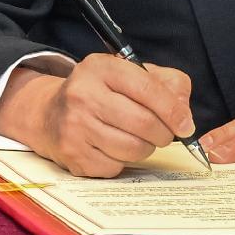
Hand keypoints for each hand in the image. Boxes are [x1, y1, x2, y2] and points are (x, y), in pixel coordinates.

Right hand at [0, 51, 195, 178]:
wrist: (49, 114)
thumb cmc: (99, 93)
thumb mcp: (128, 75)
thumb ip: (165, 84)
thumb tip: (184, 115)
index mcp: (100, 68)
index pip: (148, 89)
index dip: (174, 110)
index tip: (185, 125)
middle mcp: (83, 94)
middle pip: (144, 123)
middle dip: (163, 134)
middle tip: (162, 134)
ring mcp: (75, 126)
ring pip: (134, 149)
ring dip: (144, 148)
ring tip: (135, 138)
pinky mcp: (73, 154)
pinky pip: (117, 167)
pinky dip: (122, 161)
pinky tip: (112, 148)